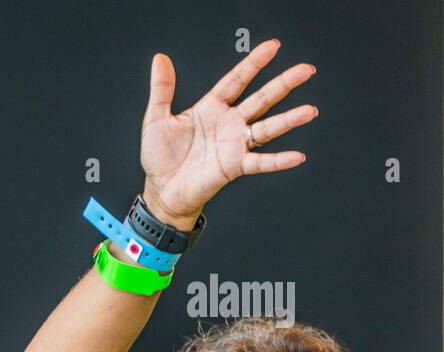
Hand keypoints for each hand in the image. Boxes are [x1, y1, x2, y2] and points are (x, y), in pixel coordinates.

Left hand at [140, 38, 318, 229]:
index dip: (254, 63)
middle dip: (283, 84)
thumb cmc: (159, 157)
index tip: (273, 47)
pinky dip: (278, 160)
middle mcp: (228, 124)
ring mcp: (234, 145)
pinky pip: (260, 162)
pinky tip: (296, 156)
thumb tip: (160, 60)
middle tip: (306, 70)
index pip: (236, 80)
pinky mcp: (234, 166)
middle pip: (261, 99)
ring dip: (289, 120)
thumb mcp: (156, 119)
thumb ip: (162, 89)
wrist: (161, 190)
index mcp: (211, 108)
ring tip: (309, 111)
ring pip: (267, 128)